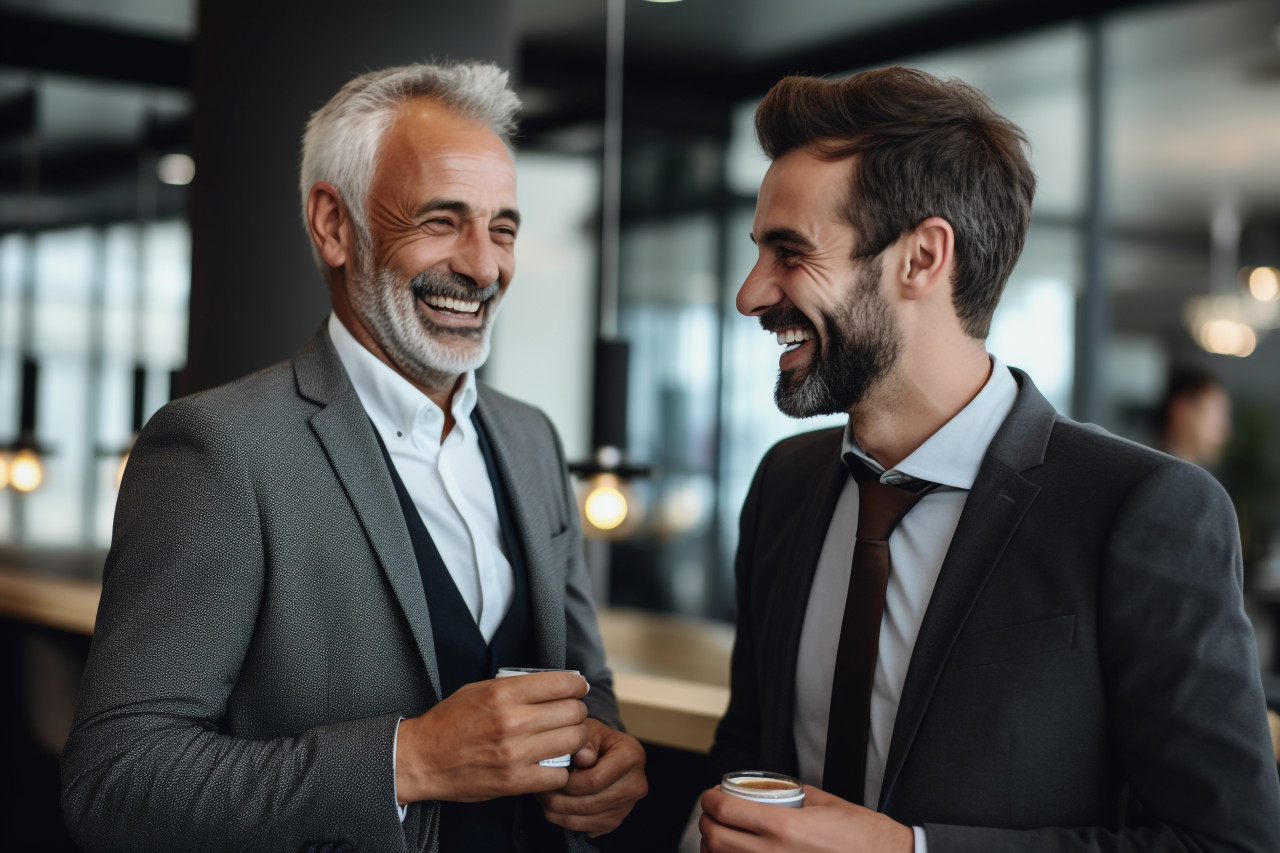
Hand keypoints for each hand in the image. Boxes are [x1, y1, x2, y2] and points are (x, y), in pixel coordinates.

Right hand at [395, 671, 589, 803]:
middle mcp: (513, 721)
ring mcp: (515, 753)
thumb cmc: (449, 722)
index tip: (578, 690)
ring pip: (573, 742)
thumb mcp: (478, 689)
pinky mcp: (515, 781)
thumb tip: (552, 684)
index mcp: (504, 693)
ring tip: (564, 739)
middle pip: (574, 712)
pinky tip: (550, 764)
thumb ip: (515, 686)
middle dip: (577, 712)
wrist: (422, 759)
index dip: (577, 686)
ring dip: (574, 740)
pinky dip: (560, 770)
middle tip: (570, 716)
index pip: (562, 684)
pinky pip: (559, 775)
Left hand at [536, 717, 647, 836]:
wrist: (606, 751)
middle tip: (540, 791)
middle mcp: (636, 783)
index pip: (594, 780)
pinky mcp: (617, 819)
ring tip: (544, 798)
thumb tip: (583, 757)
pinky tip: (557, 806)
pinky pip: (587, 828)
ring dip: (558, 812)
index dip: (567, 782)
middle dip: (559, 800)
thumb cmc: (594, 739)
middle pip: (590, 804)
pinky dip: (566, 820)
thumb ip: (583, 741)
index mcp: (631, 755)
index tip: (551, 776)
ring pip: (585, 819)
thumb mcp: (587, 730)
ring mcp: (628, 805)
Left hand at [698, 784, 912, 852]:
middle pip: (716, 839)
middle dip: (706, 823)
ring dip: (714, 847)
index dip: (709, 800)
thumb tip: (773, 790)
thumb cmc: (860, 835)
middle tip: (711, 814)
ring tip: (720, 836)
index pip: (726, 811)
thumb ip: (792, 795)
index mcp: (784, 826)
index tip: (711, 796)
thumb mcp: (824, 803)